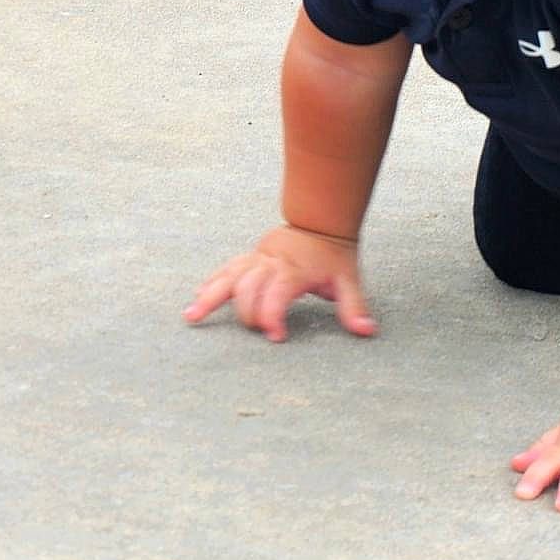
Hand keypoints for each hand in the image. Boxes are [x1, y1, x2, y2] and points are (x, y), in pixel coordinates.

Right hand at [183, 224, 376, 341]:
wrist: (321, 222)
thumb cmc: (334, 257)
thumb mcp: (349, 280)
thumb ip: (355, 307)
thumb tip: (368, 332)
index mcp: (296, 269)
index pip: (278, 291)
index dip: (273, 314)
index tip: (276, 337)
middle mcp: (272, 262)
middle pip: (249, 286)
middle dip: (247, 312)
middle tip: (256, 331)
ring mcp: (258, 258)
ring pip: (230, 274)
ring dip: (210, 296)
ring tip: (192, 316)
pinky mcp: (250, 257)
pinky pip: (226, 268)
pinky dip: (211, 282)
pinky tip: (196, 297)